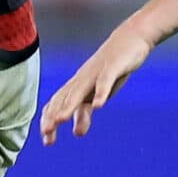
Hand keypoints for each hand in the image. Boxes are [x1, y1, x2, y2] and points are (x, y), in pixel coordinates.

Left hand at [40, 20, 154, 144]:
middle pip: (64, 98)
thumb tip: (76, 133)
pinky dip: (100, 93)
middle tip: (47, 133)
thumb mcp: (96, 94)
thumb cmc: (111, 68)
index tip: (46, 138)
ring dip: (69, 106)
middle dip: (54, 115)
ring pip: (80, 90)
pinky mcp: (113, 67)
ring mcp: (96, 73)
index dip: (49, 119)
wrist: (131, 38)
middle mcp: (82, 79)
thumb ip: (86, 112)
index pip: (57, 103)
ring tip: (60, 120)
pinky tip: (99, 105)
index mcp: (77, 85)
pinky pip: (105, 81)